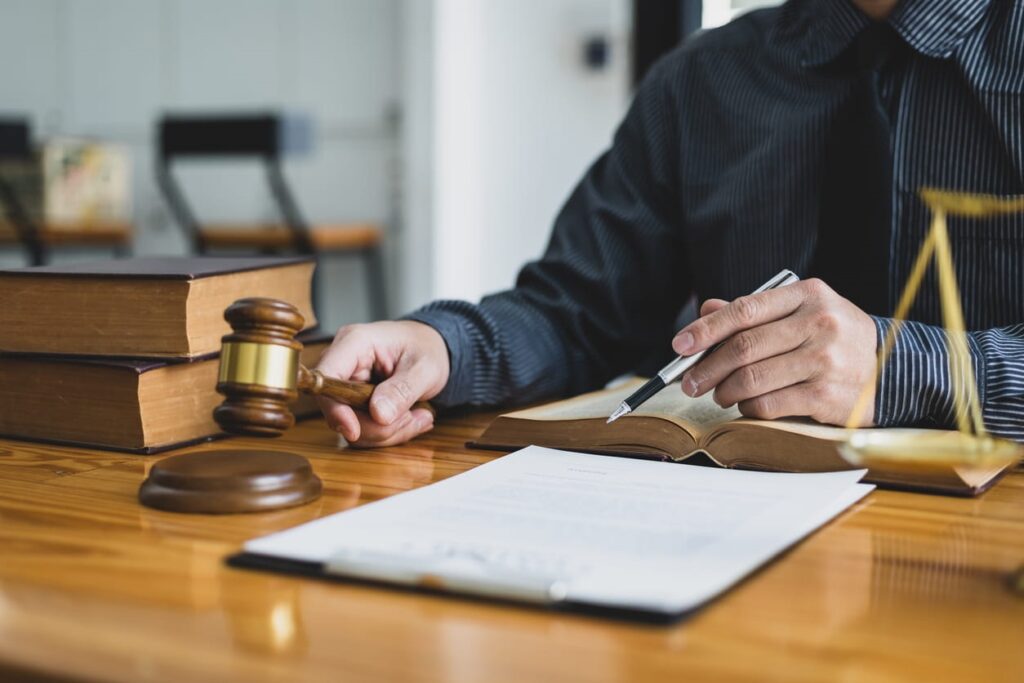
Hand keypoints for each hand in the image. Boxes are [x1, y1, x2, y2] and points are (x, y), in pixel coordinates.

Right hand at [315, 321, 449, 446]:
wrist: (430, 348)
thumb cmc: (426, 347)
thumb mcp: (425, 367)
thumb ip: (402, 390)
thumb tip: (378, 415)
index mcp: (355, 342)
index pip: (327, 377)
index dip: (335, 408)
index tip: (354, 431)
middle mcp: (344, 363)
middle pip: (339, 409)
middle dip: (377, 425)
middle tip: (413, 418)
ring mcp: (346, 384)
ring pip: (352, 425)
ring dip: (387, 431)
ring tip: (417, 416)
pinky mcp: (352, 402)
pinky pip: (362, 429)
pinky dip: (388, 432)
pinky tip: (410, 418)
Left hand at [673, 279, 877, 425]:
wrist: (892, 369)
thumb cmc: (835, 338)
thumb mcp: (803, 312)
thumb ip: (756, 311)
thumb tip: (706, 310)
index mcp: (808, 294)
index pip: (745, 309)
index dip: (706, 328)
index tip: (680, 345)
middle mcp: (819, 323)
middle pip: (744, 347)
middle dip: (707, 368)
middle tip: (690, 381)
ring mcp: (824, 360)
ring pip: (753, 378)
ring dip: (725, 391)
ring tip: (719, 395)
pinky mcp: (827, 395)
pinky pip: (770, 404)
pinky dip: (749, 407)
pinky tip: (747, 406)